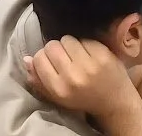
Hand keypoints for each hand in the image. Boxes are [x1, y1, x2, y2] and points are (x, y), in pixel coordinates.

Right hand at [23, 37, 139, 121]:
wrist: (115, 102)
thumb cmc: (83, 99)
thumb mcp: (58, 96)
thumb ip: (39, 80)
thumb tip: (26, 59)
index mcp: (59, 89)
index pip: (39, 58)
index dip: (43, 57)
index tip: (51, 62)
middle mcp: (73, 77)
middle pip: (52, 46)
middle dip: (56, 49)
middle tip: (65, 58)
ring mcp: (90, 64)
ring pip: (67, 39)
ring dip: (70, 45)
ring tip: (77, 56)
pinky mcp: (103, 54)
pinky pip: (84, 39)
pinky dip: (84, 45)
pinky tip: (89, 55)